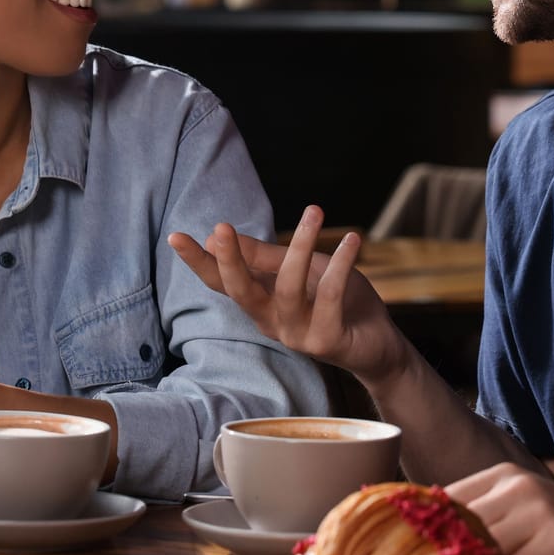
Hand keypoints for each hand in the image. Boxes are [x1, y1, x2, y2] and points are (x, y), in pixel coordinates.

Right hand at [167, 204, 410, 387]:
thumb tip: (220, 234)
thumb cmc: (339, 301)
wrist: (378, 342)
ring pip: (288, 288)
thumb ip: (266, 257)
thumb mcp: (302, 270)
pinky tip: (352, 241)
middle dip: (229, 261)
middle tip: (221, 228)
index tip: (175, 236)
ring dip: (300, 247)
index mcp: (261, 303)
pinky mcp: (326, 341)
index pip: (222, 283)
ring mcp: (298, 335)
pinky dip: (341, 264)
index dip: (199, 261)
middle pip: (241, 293)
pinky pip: (330, 296)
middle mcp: (272, 322)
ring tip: (314, 211)